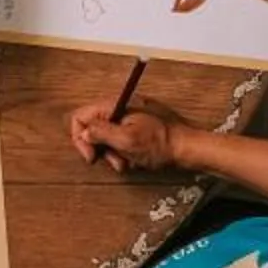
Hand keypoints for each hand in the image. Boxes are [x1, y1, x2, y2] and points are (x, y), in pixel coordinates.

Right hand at [69, 103, 185, 173]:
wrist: (187, 148)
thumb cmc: (161, 144)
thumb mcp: (127, 140)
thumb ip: (101, 133)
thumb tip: (84, 133)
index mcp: (115, 105)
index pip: (81, 116)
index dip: (81, 138)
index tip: (92, 156)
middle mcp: (120, 107)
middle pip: (92, 128)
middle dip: (100, 149)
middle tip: (115, 162)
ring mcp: (129, 117)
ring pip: (106, 137)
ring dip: (113, 153)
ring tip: (128, 162)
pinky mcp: (136, 127)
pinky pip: (119, 140)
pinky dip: (124, 152)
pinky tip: (135, 159)